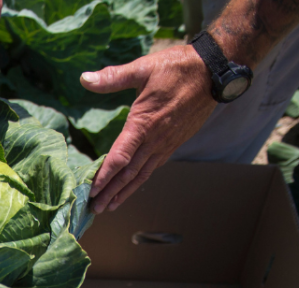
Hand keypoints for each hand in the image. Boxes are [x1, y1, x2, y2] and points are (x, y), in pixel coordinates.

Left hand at [81, 45, 217, 212]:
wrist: (213, 72)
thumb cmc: (177, 68)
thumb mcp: (143, 68)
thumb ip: (113, 77)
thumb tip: (84, 79)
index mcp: (143, 124)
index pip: (120, 157)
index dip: (104, 176)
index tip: (91, 191)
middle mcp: (155, 140)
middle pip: (128, 173)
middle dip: (110, 192)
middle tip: (94, 209)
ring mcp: (166, 144)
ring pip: (141, 174)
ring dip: (124, 192)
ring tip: (110, 206)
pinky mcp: (174, 143)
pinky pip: (153, 167)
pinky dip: (139, 181)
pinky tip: (131, 187)